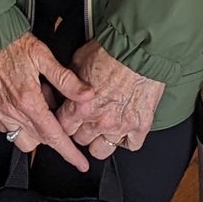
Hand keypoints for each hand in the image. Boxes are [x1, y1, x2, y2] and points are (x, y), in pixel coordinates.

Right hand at [0, 33, 94, 169]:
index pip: (54, 136)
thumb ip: (66, 79)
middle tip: (51, 107)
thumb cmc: (8, 42)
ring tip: (33, 106)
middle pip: (39, 140)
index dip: (69, 153)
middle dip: (52, 134)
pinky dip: (15, 123)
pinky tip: (18, 104)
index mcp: (28, 100)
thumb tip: (87, 95)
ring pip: (20, 138)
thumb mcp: (42, 55)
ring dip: (32, 131)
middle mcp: (11, 110)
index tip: (80, 163)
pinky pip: (4, 127)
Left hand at [58, 41, 163, 157]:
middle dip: (79, 130)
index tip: (64, 119)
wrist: (137, 51)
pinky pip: (131, 145)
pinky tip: (121, 129)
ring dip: (99, 140)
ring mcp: (121, 126)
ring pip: (102, 150)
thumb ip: (68, 82)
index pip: (62, 128)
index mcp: (80, 106)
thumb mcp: (76, 62)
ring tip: (99, 130)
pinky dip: (125, 139)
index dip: (62, 122)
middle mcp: (100, 121)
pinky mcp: (140, 127)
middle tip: (82, 121)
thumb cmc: (108, 52)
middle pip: (81, 140)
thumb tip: (62, 88)